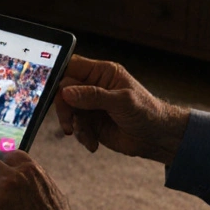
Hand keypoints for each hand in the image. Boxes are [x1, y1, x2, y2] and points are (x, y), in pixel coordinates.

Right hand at [54, 55, 188, 164]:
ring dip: (74, 125)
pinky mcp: (91, 123)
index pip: (72, 66)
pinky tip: (93, 143)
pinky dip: (81, 136)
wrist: (156, 138)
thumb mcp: (121, 101)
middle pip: (63, 90)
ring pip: (67, 111)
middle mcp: (93, 87)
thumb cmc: (146, 112)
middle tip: (69, 122)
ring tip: (86, 135)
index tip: (53, 90)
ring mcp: (91, 105)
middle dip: (65, 108)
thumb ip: (93, 95)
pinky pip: (75, 127)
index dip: (59, 75)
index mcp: (102, 72)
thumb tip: (66, 91)